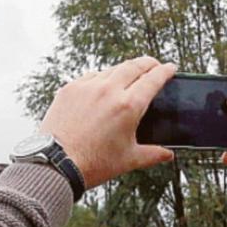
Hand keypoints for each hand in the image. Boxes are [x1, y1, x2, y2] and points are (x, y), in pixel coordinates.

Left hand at [39, 56, 177, 188]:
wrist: (57, 164)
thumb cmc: (92, 163)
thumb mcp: (128, 159)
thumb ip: (152, 154)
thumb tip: (167, 154)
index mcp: (128, 106)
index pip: (153, 79)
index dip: (165, 71)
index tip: (170, 68)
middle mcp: (108, 90)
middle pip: (134, 65)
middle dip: (147, 63)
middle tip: (154, 65)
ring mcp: (87, 87)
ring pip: (112, 69)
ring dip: (124, 69)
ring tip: (129, 75)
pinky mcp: (69, 89)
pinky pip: (91, 76)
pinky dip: (101, 78)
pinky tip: (103, 85)